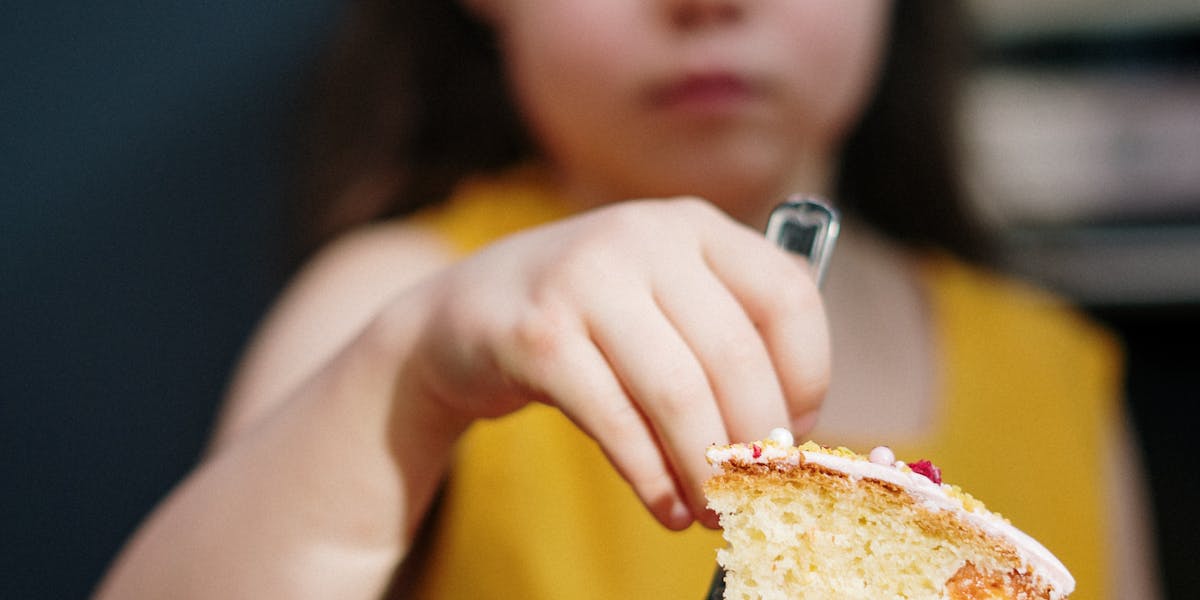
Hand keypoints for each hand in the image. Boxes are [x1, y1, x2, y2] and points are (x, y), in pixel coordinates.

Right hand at [391, 198, 829, 528]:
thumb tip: (790, 438)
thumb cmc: (585, 321)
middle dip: (756, 444)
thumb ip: (726, 338)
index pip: (788, 296)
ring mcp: (584, 278)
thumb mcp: (661, 301)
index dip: (809, 378)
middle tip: (757, 494)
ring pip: (678, 393)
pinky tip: (666, 507)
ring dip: (706, 470)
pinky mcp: (535, 333)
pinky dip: (651, 477)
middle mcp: (643, 236)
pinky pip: (615, 421)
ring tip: (714, 513)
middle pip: (735, 356)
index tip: (793, 436)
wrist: (460, 316)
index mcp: (693, 224)